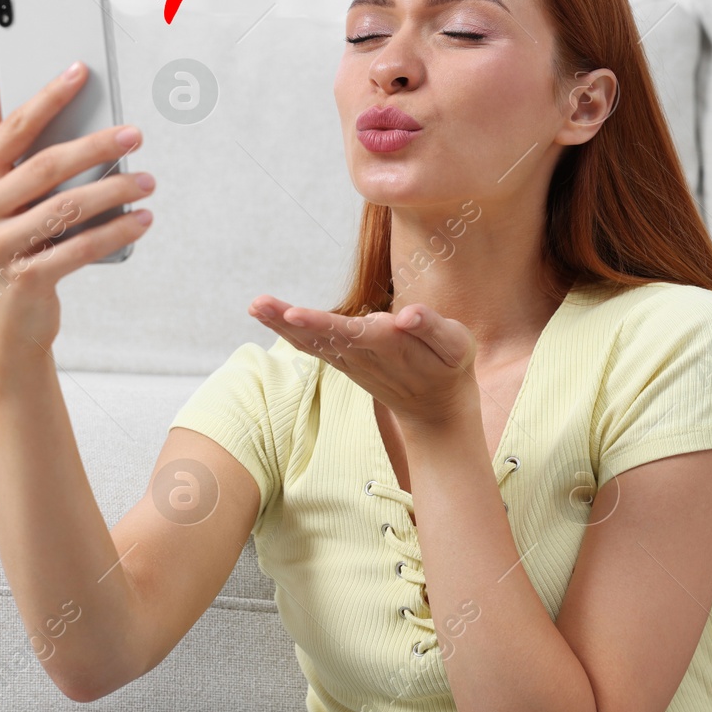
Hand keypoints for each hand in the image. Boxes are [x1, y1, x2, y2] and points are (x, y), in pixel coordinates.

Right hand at [0, 62, 155, 350]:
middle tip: (135, 133)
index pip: (15, 127)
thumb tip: (0, 85)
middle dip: (96, 146)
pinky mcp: (25, 278)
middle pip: (47, 166)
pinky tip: (142, 219)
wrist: (8, 318)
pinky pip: (79, 248)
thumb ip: (3, 144)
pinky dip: (116, 231)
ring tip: (148, 180)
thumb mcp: (0, 194)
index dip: (49, 97)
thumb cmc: (14, 241)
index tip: (81, 70)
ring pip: (67, 207)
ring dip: (115, 190)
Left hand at [249, 295, 479, 431]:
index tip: (293, 314)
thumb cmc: (449, 367)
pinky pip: (313, 346)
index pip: (350, 332)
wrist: (436, 408)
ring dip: (281, 324)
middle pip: (320, 336)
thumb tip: (406, 315)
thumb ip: (432, 328)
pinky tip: (270, 315)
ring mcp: (351, 361)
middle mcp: (363, 355)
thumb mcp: (456, 346)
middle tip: (257, 303)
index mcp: (390, 346)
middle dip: (288, 320)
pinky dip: (290, 331)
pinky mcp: (345, 361)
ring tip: (255, 305)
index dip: (321, 324)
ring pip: (311, 342)